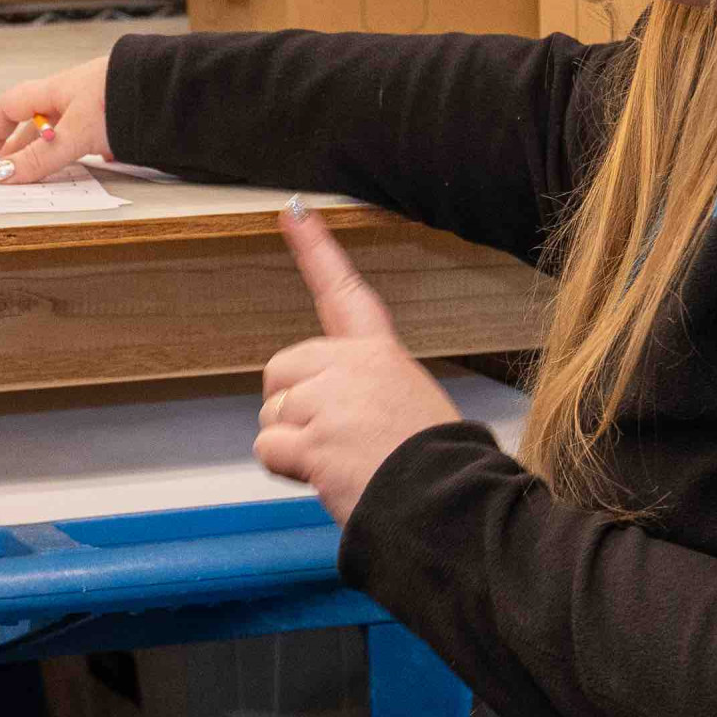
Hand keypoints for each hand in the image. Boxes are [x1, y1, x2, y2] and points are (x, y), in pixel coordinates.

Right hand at [0, 52, 114, 185]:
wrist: (170, 91)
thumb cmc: (120, 98)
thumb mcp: (74, 134)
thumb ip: (41, 158)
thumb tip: (5, 175)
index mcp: (56, 89)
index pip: (11, 105)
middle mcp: (75, 94)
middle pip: (37, 121)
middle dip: (21, 146)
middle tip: (10, 172)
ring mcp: (98, 104)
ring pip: (65, 130)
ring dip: (53, 152)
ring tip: (48, 173)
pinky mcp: (120, 116)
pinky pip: (93, 135)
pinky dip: (85, 151)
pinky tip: (95, 162)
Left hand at [255, 205, 462, 523]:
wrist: (447, 504)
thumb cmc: (434, 465)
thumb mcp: (408, 404)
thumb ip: (360, 391)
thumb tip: (315, 412)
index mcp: (379, 354)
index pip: (343, 292)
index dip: (316, 249)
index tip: (294, 212)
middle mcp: (351, 366)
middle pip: (281, 373)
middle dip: (293, 408)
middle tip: (338, 439)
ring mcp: (330, 401)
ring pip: (272, 416)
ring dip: (294, 445)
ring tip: (344, 461)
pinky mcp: (313, 439)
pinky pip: (269, 448)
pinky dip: (289, 469)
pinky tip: (327, 475)